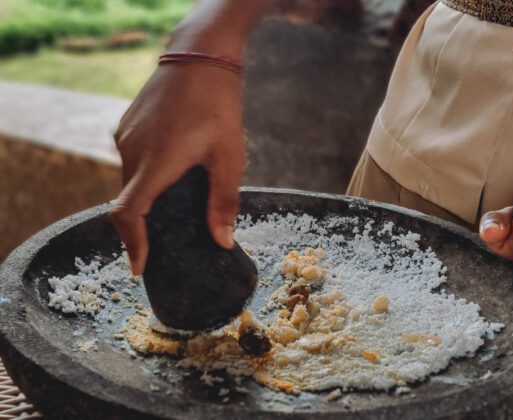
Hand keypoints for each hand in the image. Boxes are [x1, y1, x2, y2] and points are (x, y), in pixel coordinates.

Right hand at [110, 63, 244, 274]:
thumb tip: (223, 242)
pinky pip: (131, 161)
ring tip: (170, 211)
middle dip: (141, 227)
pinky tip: (168, 177)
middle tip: (162, 244)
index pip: (128, 213)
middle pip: (128, 201)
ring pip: (129, 181)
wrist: (199, 56)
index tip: (139, 266)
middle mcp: (132, 151)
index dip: (131, 244)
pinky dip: (144, 179)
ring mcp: (126, 136)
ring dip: (144, 200)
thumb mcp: (230, 157)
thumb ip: (224, 202)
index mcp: (156, 163)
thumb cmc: (219, 105)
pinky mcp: (127, 125)